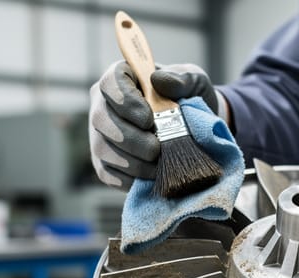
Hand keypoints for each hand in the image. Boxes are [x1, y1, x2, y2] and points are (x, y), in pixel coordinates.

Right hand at [88, 61, 217, 189]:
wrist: (198, 131)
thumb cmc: (190, 99)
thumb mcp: (194, 82)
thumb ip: (182, 78)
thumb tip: (159, 80)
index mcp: (122, 79)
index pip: (109, 83)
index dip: (125, 101)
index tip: (148, 118)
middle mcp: (104, 105)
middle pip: (101, 118)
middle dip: (130, 138)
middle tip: (156, 148)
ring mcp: (102, 135)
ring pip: (102, 148)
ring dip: (132, 161)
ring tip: (158, 164)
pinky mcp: (106, 162)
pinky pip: (107, 174)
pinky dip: (130, 178)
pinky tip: (151, 176)